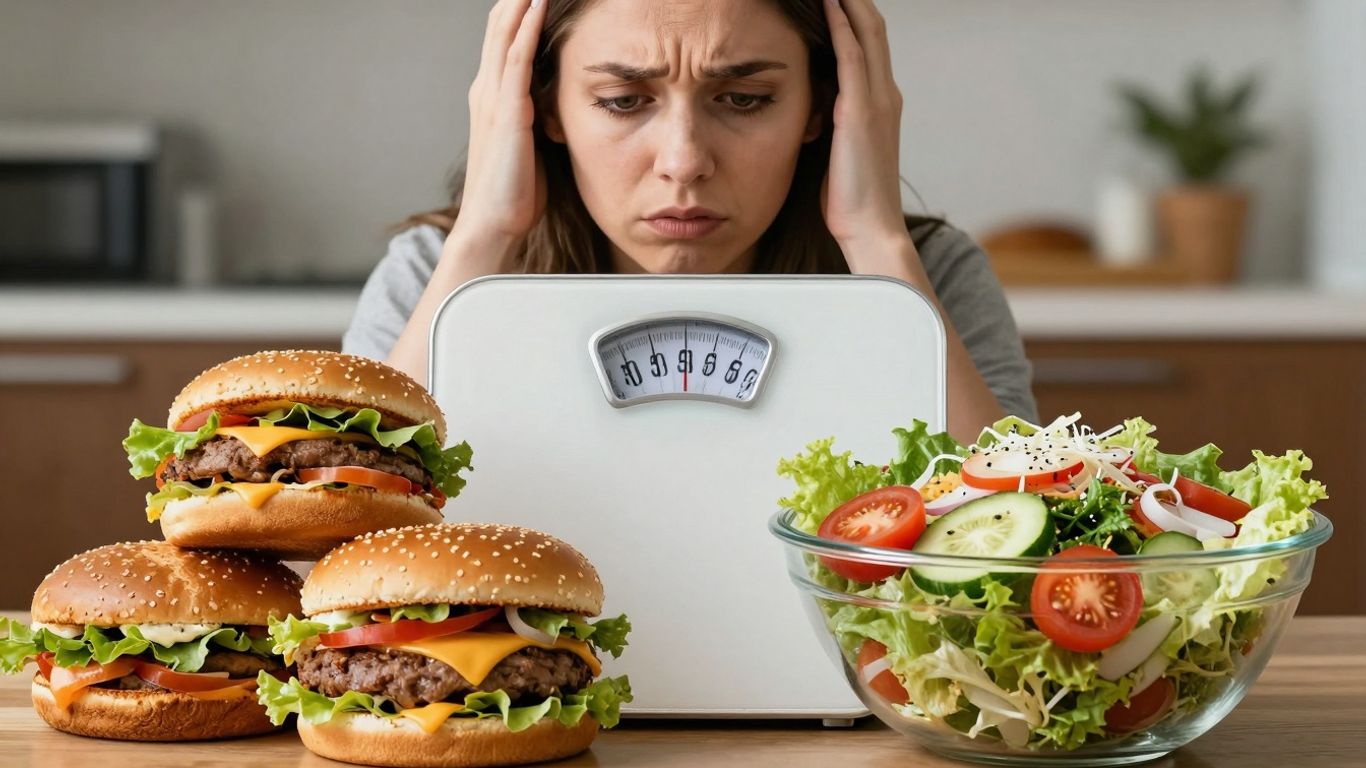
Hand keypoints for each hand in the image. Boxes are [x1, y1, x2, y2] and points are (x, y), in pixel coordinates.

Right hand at [448, 0, 548, 264]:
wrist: (492, 224)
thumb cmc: (512, 193)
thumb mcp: (527, 144)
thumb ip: (535, 118)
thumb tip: (556, 105)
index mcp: (492, 96)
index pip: (503, 38)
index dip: (519, 9)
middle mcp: (487, 90)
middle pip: (500, 25)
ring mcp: (494, 98)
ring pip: (506, 33)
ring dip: (522, 1)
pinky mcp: (507, 112)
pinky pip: (516, 61)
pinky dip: (527, 30)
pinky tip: (538, 5)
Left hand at [821, 0, 913, 265]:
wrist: (871, 229)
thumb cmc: (852, 200)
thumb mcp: (841, 152)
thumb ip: (834, 124)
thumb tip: (813, 109)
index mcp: (881, 104)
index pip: (870, 43)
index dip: (853, 14)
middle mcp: (886, 94)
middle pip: (873, 27)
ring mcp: (878, 100)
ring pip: (866, 31)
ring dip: (847, 2)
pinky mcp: (862, 111)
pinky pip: (852, 55)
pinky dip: (840, 24)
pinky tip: (827, 2)